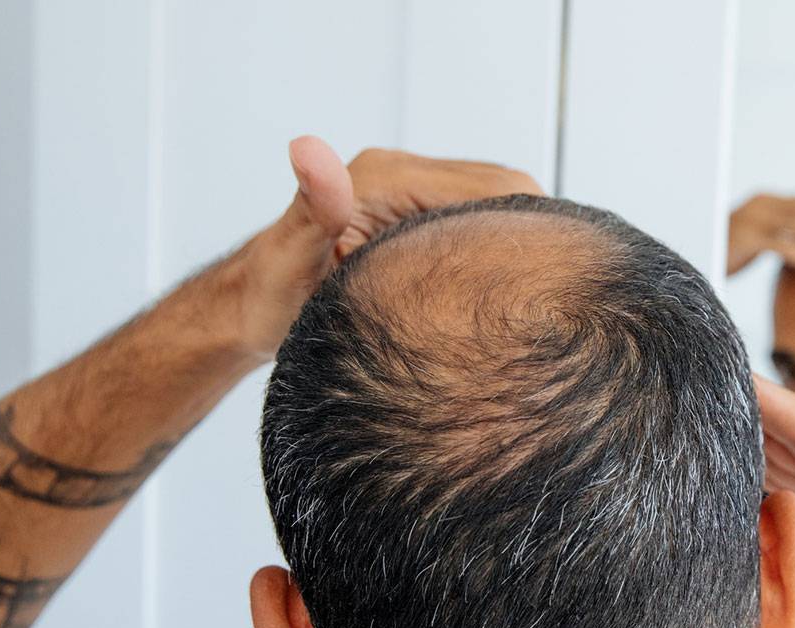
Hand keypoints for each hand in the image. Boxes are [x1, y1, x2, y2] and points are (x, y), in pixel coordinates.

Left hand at [229, 138, 541, 360]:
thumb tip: (308, 152)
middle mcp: (405, 175)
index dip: (525, 228)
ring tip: (530, 297)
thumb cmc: (268, 293)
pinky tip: (501, 290)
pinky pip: (478, 223)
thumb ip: (313, 204)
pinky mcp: (418, 217)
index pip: (490, 187)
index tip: (543, 276)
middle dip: (530, 237)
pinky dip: (497, 250)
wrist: (248, 308)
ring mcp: (415, 195)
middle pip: (506, 191)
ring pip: (498, 207)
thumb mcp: (289, 255)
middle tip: (546, 296)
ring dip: (515, 244)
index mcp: (387, 176)